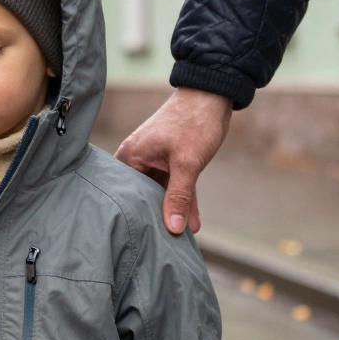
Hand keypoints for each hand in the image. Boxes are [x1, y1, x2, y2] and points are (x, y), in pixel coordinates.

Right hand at [114, 87, 232, 234]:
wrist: (213, 95)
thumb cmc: (194, 123)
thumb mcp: (187, 164)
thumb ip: (179, 197)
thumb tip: (172, 228)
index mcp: (131, 156)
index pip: (126, 194)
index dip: (135, 215)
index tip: (143, 237)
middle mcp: (138, 159)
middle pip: (143, 195)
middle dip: (156, 217)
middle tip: (162, 244)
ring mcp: (154, 160)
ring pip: (162, 192)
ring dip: (174, 211)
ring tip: (181, 239)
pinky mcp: (170, 160)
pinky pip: (174, 185)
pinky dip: (184, 200)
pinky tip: (192, 222)